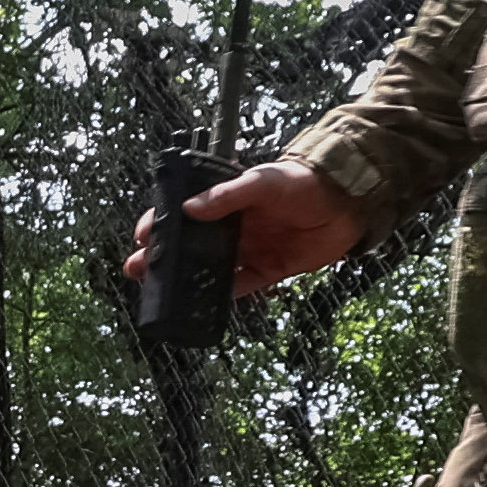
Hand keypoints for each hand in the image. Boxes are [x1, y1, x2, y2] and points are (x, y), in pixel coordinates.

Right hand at [119, 159, 367, 296]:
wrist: (349, 203)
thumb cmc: (303, 183)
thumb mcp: (262, 182)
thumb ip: (227, 196)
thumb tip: (188, 209)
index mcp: (227, 201)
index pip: (184, 212)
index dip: (160, 224)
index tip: (140, 236)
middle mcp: (234, 226)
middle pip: (190, 244)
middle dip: (162, 257)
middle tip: (137, 270)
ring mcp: (250, 249)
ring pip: (210, 268)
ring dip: (186, 279)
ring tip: (160, 291)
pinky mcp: (270, 270)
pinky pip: (241, 286)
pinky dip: (223, 296)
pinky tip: (203, 304)